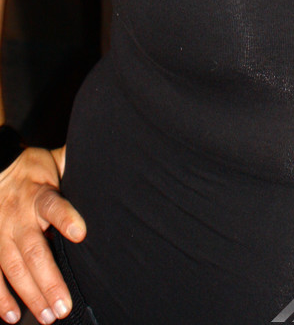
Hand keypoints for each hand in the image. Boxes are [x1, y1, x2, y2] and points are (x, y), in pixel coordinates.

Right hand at [0, 146, 85, 323]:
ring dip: (30, 294)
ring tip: (47, 315)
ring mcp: (2, 235)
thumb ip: (75, 165)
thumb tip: (107, 161)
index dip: (66, 219)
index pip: (54, 206)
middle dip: (49, 279)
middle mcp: (19, 218)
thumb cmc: (32, 169)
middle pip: (34, 250)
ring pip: (14, 268)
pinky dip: (1, 297)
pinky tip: (12, 315)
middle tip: (64, 304)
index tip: (80, 233)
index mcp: (39, 195)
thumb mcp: (54, 161)